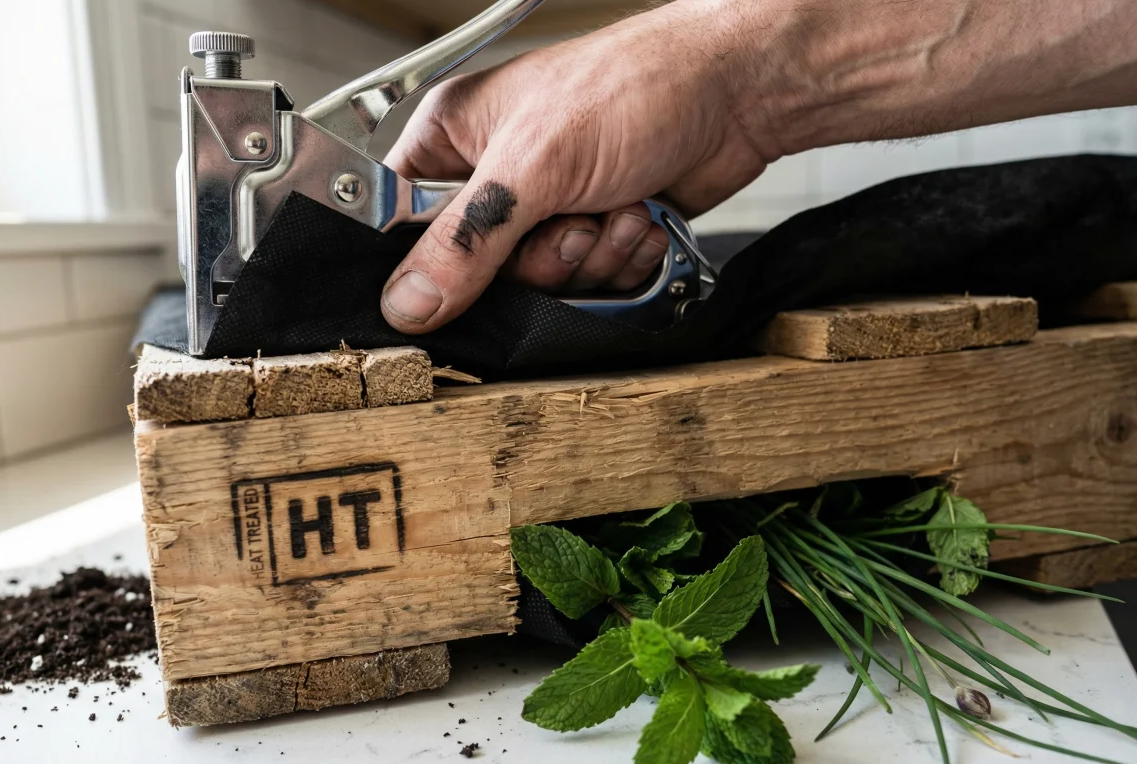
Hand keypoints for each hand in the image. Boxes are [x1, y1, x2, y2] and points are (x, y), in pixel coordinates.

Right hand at [379, 1, 772, 333]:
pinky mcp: (592, 233)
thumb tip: (408, 302)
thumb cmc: (634, 87)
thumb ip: (467, 240)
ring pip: (537, 285)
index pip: (400, 222)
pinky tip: (639, 216)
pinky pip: (586, 285)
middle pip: (476, 271)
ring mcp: (546, 208)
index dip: (426, 262)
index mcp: (453, 138)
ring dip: (589, 257)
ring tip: (614, 206)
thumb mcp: (534, 166)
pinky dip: (621, 259)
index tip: (458, 279)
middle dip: (537, 258)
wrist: (735, 95)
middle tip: (570, 220)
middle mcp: (494, 175)